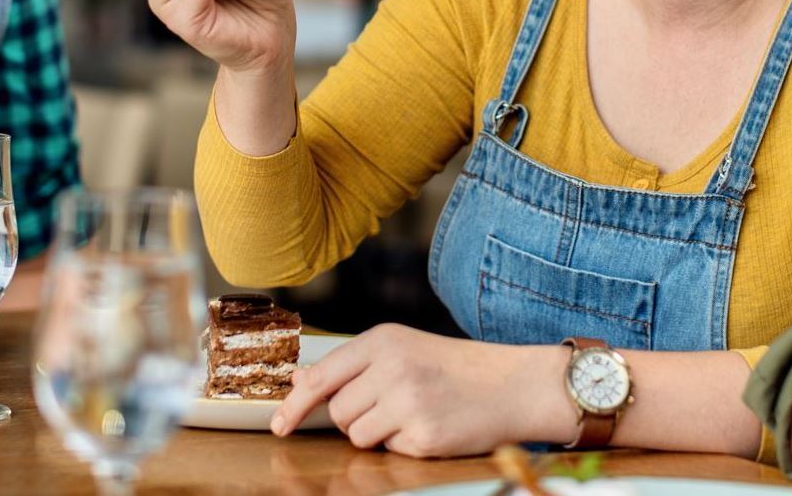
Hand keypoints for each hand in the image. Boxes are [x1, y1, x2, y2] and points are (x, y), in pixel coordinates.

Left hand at [270, 324, 570, 457]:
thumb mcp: (402, 349)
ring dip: (378, 434)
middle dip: (355, 418)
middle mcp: (392, 367)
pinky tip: (429, 426)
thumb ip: (352, 366)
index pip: (321, 376)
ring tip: (411, 414)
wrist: (511, 385)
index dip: (295, 405)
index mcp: (383, 339)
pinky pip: (390, 451)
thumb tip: (300, 383)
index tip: (280, 425)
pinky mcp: (424, 434)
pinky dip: (405, 445)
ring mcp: (408, 402)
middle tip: (389, 406)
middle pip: (338, 412)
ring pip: (358, 436)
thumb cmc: (453, 367)